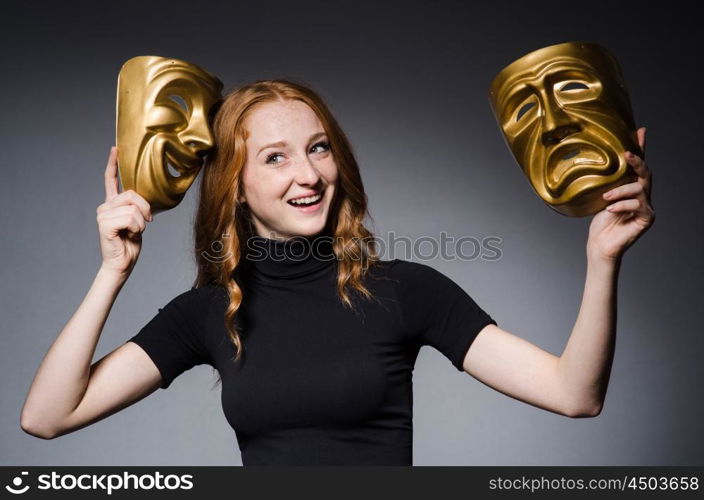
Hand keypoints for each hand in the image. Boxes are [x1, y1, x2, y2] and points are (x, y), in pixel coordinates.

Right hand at [96, 147, 152, 277]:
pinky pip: (130, 218)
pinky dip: (136, 228)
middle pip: (132, 194)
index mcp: (113, 203)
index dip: (113, 163)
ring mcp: (102, 214)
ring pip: (133, 208)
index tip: (115, 148)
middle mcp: (105, 206)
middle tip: (145, 223)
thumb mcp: (138, 220)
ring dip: (141, 223)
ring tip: (133, 232)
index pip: (111, 179)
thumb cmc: (130, 244)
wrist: (122, 263)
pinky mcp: (104, 224)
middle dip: (145, 209)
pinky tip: (128, 235)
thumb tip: (144, 200)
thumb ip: (138, 206)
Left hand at [586, 127, 654, 261]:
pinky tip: (610, 210)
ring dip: (621, 191)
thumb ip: (605, 183)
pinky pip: (638, 205)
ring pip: (639, 188)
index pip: (638, 166)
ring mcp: (647, 207)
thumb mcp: (599, 197)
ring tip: (605, 198)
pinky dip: (622, 205)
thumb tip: (596, 162)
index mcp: (631, 189)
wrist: (600, 245)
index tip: (640, 131)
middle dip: (637, 161)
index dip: (640, 148)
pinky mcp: (647, 218)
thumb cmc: (599, 224)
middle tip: (626, 154)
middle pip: (645, 173)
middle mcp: (642, 196)